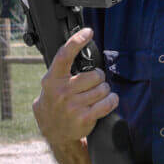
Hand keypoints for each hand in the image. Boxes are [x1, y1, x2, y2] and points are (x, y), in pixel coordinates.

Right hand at [32, 28, 118, 146]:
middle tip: (94, 84)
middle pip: (94, 75)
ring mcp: (73, 105)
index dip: (76, 41)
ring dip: (104, 91)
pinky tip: (108, 101)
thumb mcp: (51, 86)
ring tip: (97, 95)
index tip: (88, 32)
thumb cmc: (56, 104)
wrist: (54, 132)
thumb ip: (62, 71)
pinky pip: (107, 103)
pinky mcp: (84, 117)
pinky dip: (112, 101)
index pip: (64, 55)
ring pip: (103, 89)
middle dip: (99, 78)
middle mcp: (61, 91)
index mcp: (52, 79)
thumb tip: (78, 48)